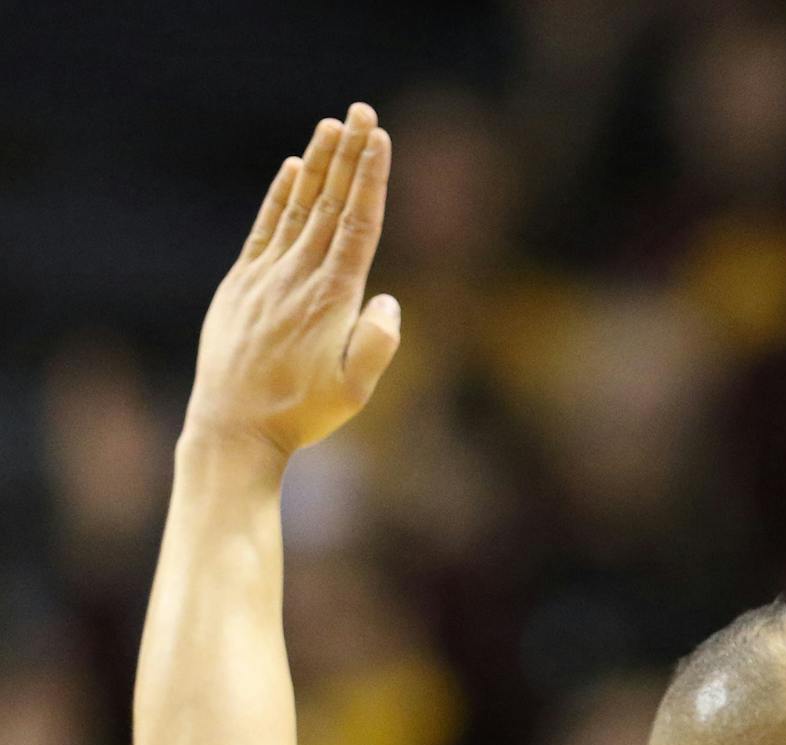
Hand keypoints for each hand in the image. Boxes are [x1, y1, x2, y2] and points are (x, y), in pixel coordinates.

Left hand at [185, 103, 400, 457]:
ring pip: (299, 208)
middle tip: (362, 112)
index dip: (370, 179)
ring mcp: (267, 277)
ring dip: (318, 164)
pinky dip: (280, 196)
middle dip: (349, 156)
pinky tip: (292, 168)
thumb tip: (389, 299)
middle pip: (331, 205)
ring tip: (332, 125)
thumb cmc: (302, 413)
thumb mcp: (355, 391)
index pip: (358, 225)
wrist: (232, 427)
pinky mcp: (242, 285)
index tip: (380, 140)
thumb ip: (378, 343)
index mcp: (334, 299)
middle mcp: (300, 278)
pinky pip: (265, 230)